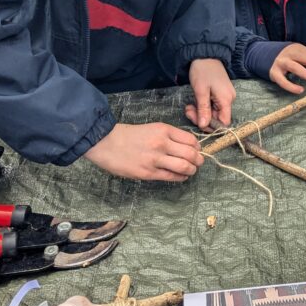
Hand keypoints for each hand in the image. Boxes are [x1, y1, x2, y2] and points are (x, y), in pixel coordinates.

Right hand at [84, 122, 200, 181]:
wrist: (106, 142)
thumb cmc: (129, 135)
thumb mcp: (152, 128)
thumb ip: (169, 136)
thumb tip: (187, 147)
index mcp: (164, 130)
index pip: (191, 140)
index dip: (197, 147)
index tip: (197, 151)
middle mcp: (162, 143)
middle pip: (191, 154)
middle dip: (199, 160)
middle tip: (198, 163)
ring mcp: (155, 159)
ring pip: (184, 167)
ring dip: (192, 170)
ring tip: (191, 171)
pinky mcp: (148, 173)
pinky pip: (171, 177)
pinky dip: (181, 177)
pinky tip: (181, 176)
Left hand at [184, 58, 235, 128]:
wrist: (204, 55)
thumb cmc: (202, 71)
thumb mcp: (200, 91)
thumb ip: (203, 110)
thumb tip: (204, 126)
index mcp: (226, 100)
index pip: (224, 123)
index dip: (212, 126)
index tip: (198, 121)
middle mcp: (229, 100)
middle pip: (217, 118)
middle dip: (202, 118)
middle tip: (188, 111)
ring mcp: (225, 97)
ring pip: (213, 113)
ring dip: (200, 112)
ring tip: (189, 107)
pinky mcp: (221, 94)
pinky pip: (213, 106)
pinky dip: (203, 106)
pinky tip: (194, 102)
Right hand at [269, 43, 305, 93]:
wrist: (265, 55)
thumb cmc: (287, 57)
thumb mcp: (298, 54)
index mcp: (297, 48)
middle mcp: (289, 54)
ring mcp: (281, 63)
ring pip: (296, 68)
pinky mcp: (274, 73)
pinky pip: (283, 81)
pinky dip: (292, 86)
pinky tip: (300, 90)